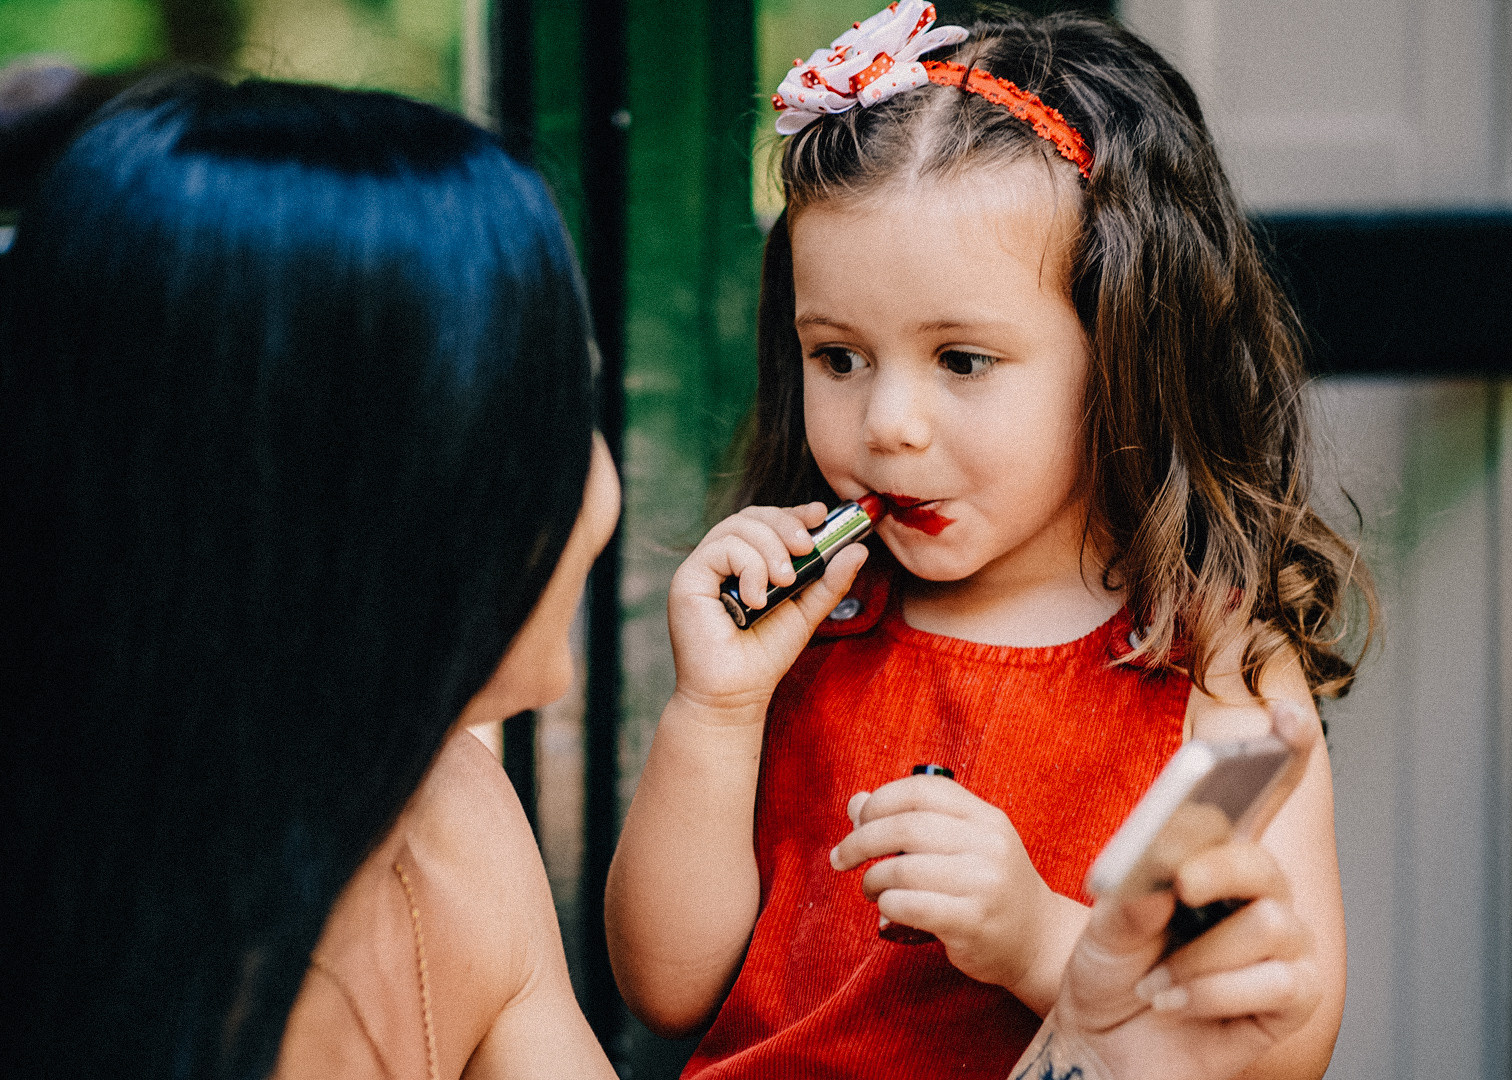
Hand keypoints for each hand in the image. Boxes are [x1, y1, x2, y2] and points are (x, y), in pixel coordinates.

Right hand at [667, 503, 867, 721]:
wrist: (735, 694)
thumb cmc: (765, 655)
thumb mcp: (807, 611)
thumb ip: (830, 580)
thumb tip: (858, 549)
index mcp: (747, 561)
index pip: (767, 520)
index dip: (793, 512)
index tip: (819, 513)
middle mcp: (722, 560)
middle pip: (752, 516)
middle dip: (785, 524)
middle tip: (807, 548)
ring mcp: (703, 567)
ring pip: (738, 527)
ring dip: (770, 549)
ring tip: (784, 583)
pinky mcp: (688, 578)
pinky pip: (722, 548)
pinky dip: (749, 567)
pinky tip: (757, 599)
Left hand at [829, 774, 1064, 999]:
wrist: (1038, 940)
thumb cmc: (988, 887)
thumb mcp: (962, 845)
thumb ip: (911, 821)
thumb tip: (855, 803)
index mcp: (985, 817)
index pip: (923, 789)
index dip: (881, 800)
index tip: (858, 819)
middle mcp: (988, 844)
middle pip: (907, 826)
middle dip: (861, 840)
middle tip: (842, 857)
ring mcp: (984, 883)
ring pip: (904, 868)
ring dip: (873, 878)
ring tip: (870, 888)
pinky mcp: (973, 922)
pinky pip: (912, 905)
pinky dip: (888, 904)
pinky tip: (888, 908)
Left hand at [1017, 702, 1323, 1079]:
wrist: (1105, 1044)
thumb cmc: (1110, 972)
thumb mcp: (1108, 922)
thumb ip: (1138, 890)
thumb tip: (1172, 869)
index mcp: (1216, 856)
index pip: (1264, 795)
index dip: (1286, 750)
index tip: (1283, 715)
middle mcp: (1258, 892)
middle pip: (1262, 861)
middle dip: (1218, 870)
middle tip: (1179, 886)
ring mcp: (1284, 945)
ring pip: (1269, 924)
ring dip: (1197, 958)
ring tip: (1155, 979)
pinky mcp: (1295, 996)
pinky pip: (1275, 982)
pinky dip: (1211, 996)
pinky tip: (1176, 1003)